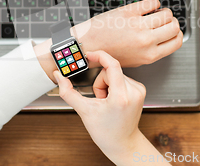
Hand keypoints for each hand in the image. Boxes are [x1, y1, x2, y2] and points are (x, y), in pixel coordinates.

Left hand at [34, 0, 182, 83]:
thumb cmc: (109, 53)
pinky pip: (153, 2)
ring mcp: (138, 25)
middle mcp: (146, 40)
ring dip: (164, 11)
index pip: (177, 41)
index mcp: (150, 55)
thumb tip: (165, 38)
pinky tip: (148, 6)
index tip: (172, 31)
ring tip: (156, 13)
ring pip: (167, 13)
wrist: (88, 45)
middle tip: (164, 21)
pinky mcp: (129, 12)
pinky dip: (153, 3)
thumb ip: (152, 51)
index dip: (177, 34)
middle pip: (175, 26)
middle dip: (172, 22)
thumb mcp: (135, 60)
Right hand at [54, 50, 169, 165]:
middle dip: (100, 82)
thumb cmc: (106, 132)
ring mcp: (138, 90)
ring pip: (115, 73)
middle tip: (99, 99)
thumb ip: (68, 92)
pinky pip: (122, 78)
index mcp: (121, 97)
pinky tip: (113, 100)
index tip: (89, 55)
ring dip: (107, 84)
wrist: (122, 143)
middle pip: (110, 71)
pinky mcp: (140, 89)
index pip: (112, 65)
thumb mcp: (84, 111)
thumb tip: (59, 76)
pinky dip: (114, 86)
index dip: (99, 56)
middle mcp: (134, 91)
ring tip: (107, 102)